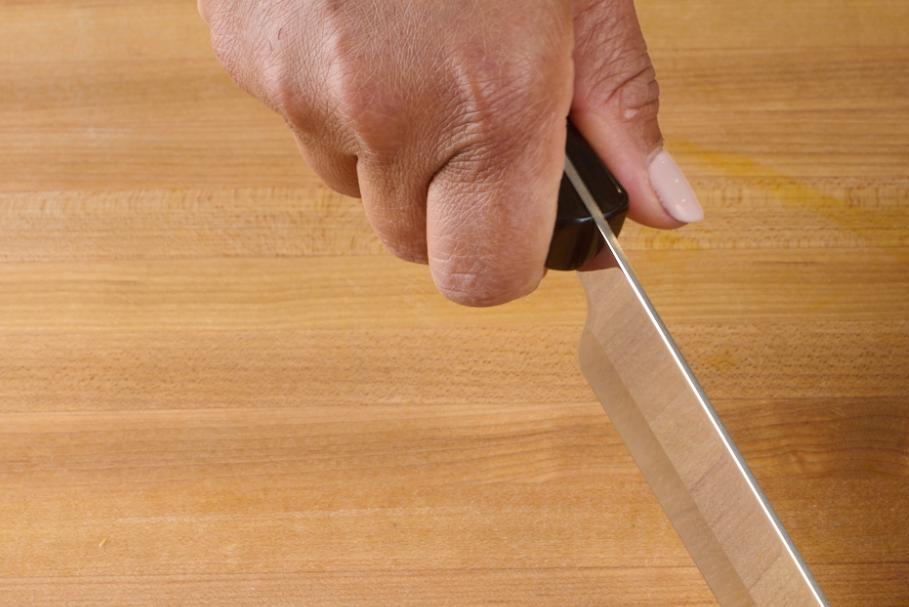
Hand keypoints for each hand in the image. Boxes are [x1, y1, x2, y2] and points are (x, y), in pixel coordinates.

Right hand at [199, 0, 700, 305]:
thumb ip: (622, 107)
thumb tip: (666, 209)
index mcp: (486, 104)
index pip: (486, 279)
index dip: (514, 258)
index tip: (537, 216)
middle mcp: (385, 112)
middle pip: (414, 245)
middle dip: (453, 204)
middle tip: (482, 115)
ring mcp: (298, 86)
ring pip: (352, 182)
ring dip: (392, 148)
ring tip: (421, 47)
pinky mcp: (242, 52)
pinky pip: (297, 118)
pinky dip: (336, 92)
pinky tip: (367, 19)